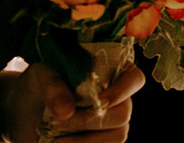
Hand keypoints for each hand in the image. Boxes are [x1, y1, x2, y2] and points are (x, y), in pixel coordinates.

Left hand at [1, 62, 144, 142]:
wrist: (23, 108)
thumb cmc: (39, 84)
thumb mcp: (42, 76)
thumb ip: (54, 88)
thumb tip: (65, 112)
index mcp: (114, 73)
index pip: (134, 79)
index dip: (123, 91)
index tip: (100, 100)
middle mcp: (119, 98)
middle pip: (123, 113)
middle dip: (89, 119)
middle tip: (58, 120)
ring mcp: (111, 123)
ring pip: (117, 136)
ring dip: (84, 141)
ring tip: (54, 137)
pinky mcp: (101, 142)